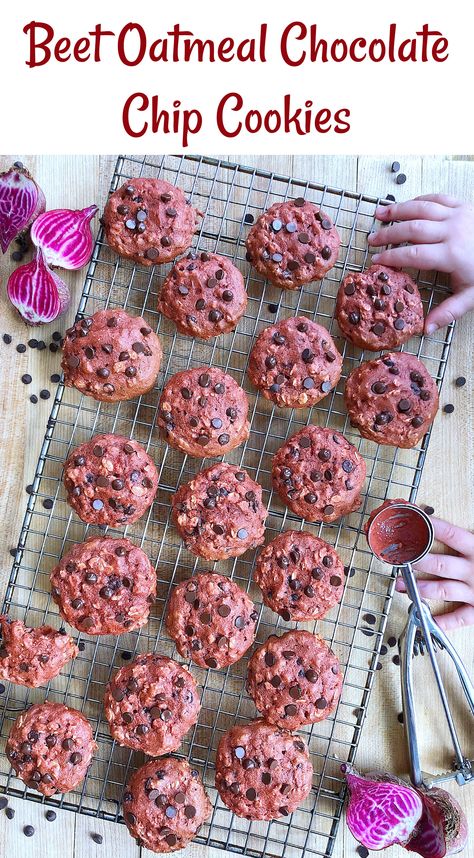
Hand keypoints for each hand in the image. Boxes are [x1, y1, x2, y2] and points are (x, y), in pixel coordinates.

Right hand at [367, 195, 473, 332]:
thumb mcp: (472, 296)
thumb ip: (449, 311)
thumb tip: (426, 328)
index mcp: (452, 254)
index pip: (414, 255)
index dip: (392, 257)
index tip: (377, 261)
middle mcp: (453, 230)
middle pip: (412, 229)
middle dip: (389, 234)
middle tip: (372, 241)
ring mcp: (458, 215)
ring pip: (421, 208)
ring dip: (398, 211)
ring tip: (379, 215)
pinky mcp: (463, 205)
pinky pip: (437, 198)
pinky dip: (419, 200)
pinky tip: (406, 205)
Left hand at [395, 517, 473, 630]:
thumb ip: (467, 537)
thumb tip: (439, 519)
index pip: (450, 534)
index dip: (430, 527)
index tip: (412, 520)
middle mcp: (473, 569)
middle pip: (439, 563)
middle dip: (416, 561)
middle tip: (397, 558)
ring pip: (443, 589)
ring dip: (419, 588)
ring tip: (401, 585)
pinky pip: (459, 617)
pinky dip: (443, 621)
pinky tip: (426, 619)